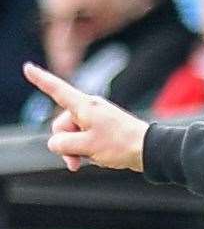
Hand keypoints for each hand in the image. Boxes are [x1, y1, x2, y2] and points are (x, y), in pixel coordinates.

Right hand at [22, 62, 148, 171]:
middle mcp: (89, 109)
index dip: (40, 79)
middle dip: (64, 144)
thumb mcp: (85, 146)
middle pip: (61, 125)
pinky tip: (99, 157)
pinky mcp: (104, 130)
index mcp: (84, 106)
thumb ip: (62, 143)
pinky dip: (87, 151)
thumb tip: (57, 143)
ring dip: (76, 151)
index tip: (28, 67)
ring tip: (91, 159)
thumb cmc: (120, 144)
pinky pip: (85, 140)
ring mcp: (97, 119)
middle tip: (74, 162)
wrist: (150, 150)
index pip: (57, 90)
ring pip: (72, 135)